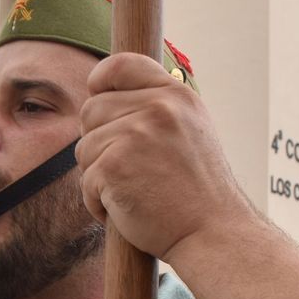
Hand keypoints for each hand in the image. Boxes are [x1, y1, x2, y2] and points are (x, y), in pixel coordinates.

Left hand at [78, 52, 242, 262]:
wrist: (213, 233)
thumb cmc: (198, 192)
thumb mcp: (190, 132)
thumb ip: (156, 109)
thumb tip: (105, 96)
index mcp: (176, 95)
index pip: (122, 65)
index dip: (101, 80)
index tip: (98, 94)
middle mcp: (157, 108)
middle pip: (91, 110)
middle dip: (98, 142)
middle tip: (129, 170)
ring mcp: (134, 135)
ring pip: (84, 148)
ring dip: (99, 176)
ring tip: (135, 193)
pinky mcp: (114, 166)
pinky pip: (86, 181)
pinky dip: (98, 203)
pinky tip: (128, 211)